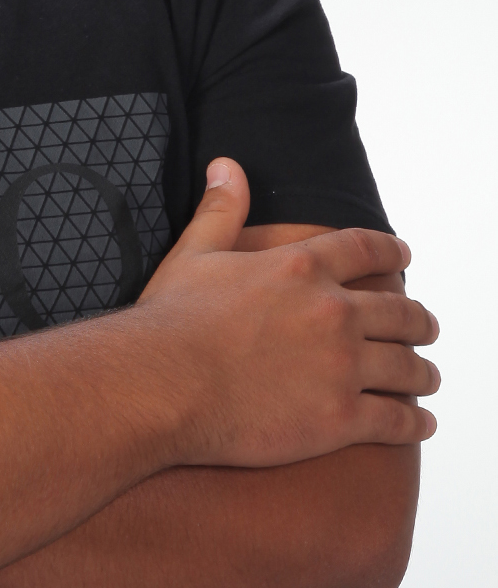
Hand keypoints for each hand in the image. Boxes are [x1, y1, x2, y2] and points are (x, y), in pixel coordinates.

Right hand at [135, 158, 439, 464]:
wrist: (162, 385)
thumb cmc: (172, 321)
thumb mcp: (195, 253)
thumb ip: (221, 209)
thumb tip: (227, 166)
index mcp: (301, 269)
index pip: (365, 252)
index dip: (390, 253)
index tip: (403, 258)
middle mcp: (332, 313)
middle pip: (399, 312)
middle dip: (417, 320)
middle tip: (424, 326)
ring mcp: (341, 367)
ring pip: (406, 366)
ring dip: (422, 370)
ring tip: (425, 376)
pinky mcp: (340, 418)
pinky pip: (397, 419)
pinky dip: (415, 420)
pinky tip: (420, 420)